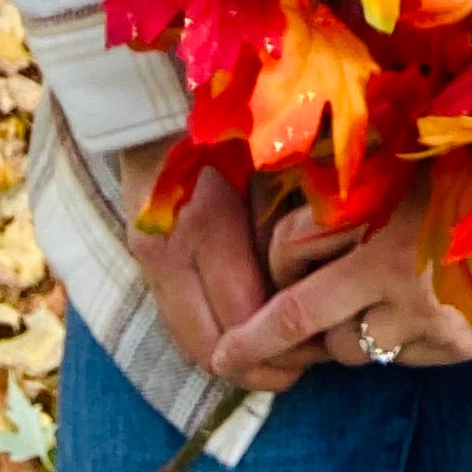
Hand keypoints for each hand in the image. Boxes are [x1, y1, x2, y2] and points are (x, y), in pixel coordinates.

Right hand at [115, 138, 321, 394]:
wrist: (150, 100)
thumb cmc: (225, 121)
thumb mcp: (264, 161)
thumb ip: (287, 218)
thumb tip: (330, 275)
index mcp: (207, 227)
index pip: (245, 317)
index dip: (285, 344)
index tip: (323, 349)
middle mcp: (170, 255)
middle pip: (212, 347)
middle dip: (259, 370)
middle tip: (303, 369)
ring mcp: (148, 263)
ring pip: (189, 343)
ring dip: (233, 363)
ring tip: (279, 363)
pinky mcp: (140, 263)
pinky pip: (176, 323)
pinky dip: (210, 340)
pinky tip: (244, 337)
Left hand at [213, 184, 471, 379]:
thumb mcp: (423, 163)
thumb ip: (370, 184)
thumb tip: (304, 207)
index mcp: (380, 210)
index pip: (287, 253)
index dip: (264, 280)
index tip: (245, 306)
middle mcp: (395, 267)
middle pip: (303, 319)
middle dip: (261, 343)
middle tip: (230, 356)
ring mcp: (429, 313)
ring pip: (351, 349)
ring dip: (343, 337)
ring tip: (359, 311)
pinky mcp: (460, 346)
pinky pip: (403, 360)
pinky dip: (394, 345)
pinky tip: (415, 315)